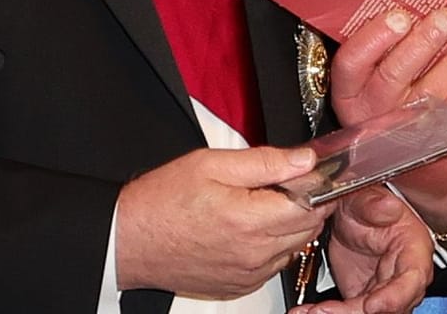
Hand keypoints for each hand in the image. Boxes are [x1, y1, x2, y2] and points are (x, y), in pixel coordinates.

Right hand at [115, 145, 328, 299]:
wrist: (129, 240)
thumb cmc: (163, 201)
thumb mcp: (212, 164)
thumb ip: (265, 162)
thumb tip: (304, 159)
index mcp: (249, 220)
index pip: (311, 206)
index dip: (317, 186)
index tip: (312, 173)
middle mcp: (253, 253)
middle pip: (308, 229)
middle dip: (308, 205)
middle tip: (287, 184)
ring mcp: (247, 274)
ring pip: (293, 248)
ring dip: (290, 227)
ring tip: (264, 205)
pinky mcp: (239, 286)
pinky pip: (273, 265)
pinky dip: (272, 247)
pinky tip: (251, 229)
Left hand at [291, 186, 432, 313]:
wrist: (346, 215)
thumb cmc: (366, 205)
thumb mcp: (366, 197)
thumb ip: (375, 203)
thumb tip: (387, 206)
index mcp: (414, 249)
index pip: (412, 279)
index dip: (395, 296)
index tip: (371, 305)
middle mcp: (402, 276)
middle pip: (390, 306)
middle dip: (358, 312)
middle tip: (326, 310)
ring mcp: (383, 291)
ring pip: (367, 313)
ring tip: (312, 311)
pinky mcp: (363, 300)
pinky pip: (348, 312)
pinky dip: (327, 313)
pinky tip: (307, 311)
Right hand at [328, 7, 446, 225]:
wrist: (415, 163)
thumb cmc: (393, 105)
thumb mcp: (374, 80)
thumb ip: (386, 49)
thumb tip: (417, 5)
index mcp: (350, 93)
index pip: (350, 63)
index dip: (374, 38)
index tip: (400, 16)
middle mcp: (371, 114)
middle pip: (393, 75)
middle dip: (423, 42)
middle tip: (445, 18)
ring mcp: (403, 131)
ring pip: (431, 92)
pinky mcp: (435, 144)